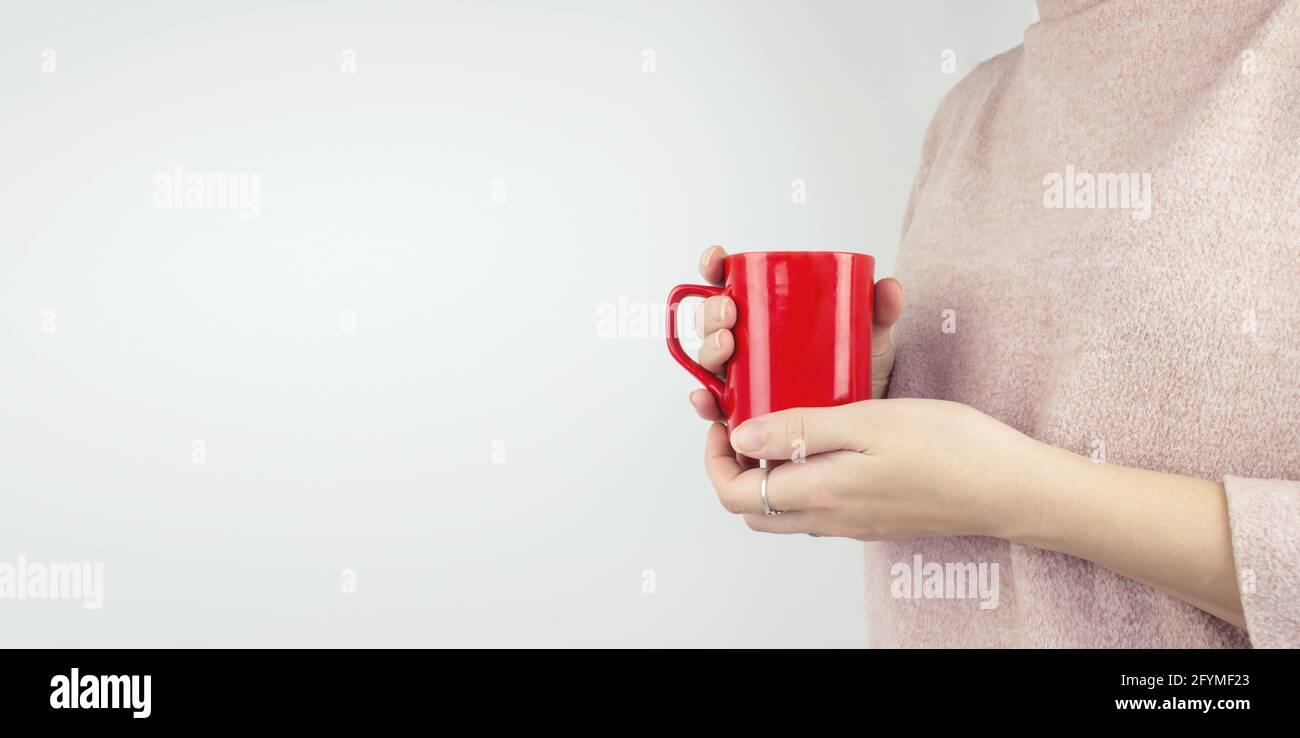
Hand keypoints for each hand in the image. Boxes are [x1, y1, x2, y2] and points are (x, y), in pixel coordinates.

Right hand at [686, 245, 905, 419]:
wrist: (865, 420)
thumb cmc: (857, 369)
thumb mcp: (869, 336)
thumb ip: (879, 310)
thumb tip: (889, 287)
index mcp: (764, 312)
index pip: (728, 282)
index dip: (713, 267)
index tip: (716, 260)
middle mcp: (746, 341)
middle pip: (712, 320)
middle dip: (711, 312)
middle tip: (730, 313)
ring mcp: (742, 375)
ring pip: (709, 359)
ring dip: (707, 350)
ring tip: (727, 347)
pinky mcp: (745, 409)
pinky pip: (715, 404)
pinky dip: (703, 399)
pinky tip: (705, 396)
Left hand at [704, 398, 1049, 540]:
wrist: (1011, 489)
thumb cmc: (952, 449)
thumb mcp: (868, 420)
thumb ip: (800, 429)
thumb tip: (742, 436)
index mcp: (820, 493)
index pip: (735, 494)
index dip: (715, 459)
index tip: (723, 420)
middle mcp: (831, 519)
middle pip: (753, 510)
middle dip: (734, 470)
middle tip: (744, 424)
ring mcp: (854, 524)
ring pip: (785, 512)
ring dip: (768, 476)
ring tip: (783, 426)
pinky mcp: (876, 521)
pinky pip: (820, 509)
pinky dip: (803, 481)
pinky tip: (826, 443)